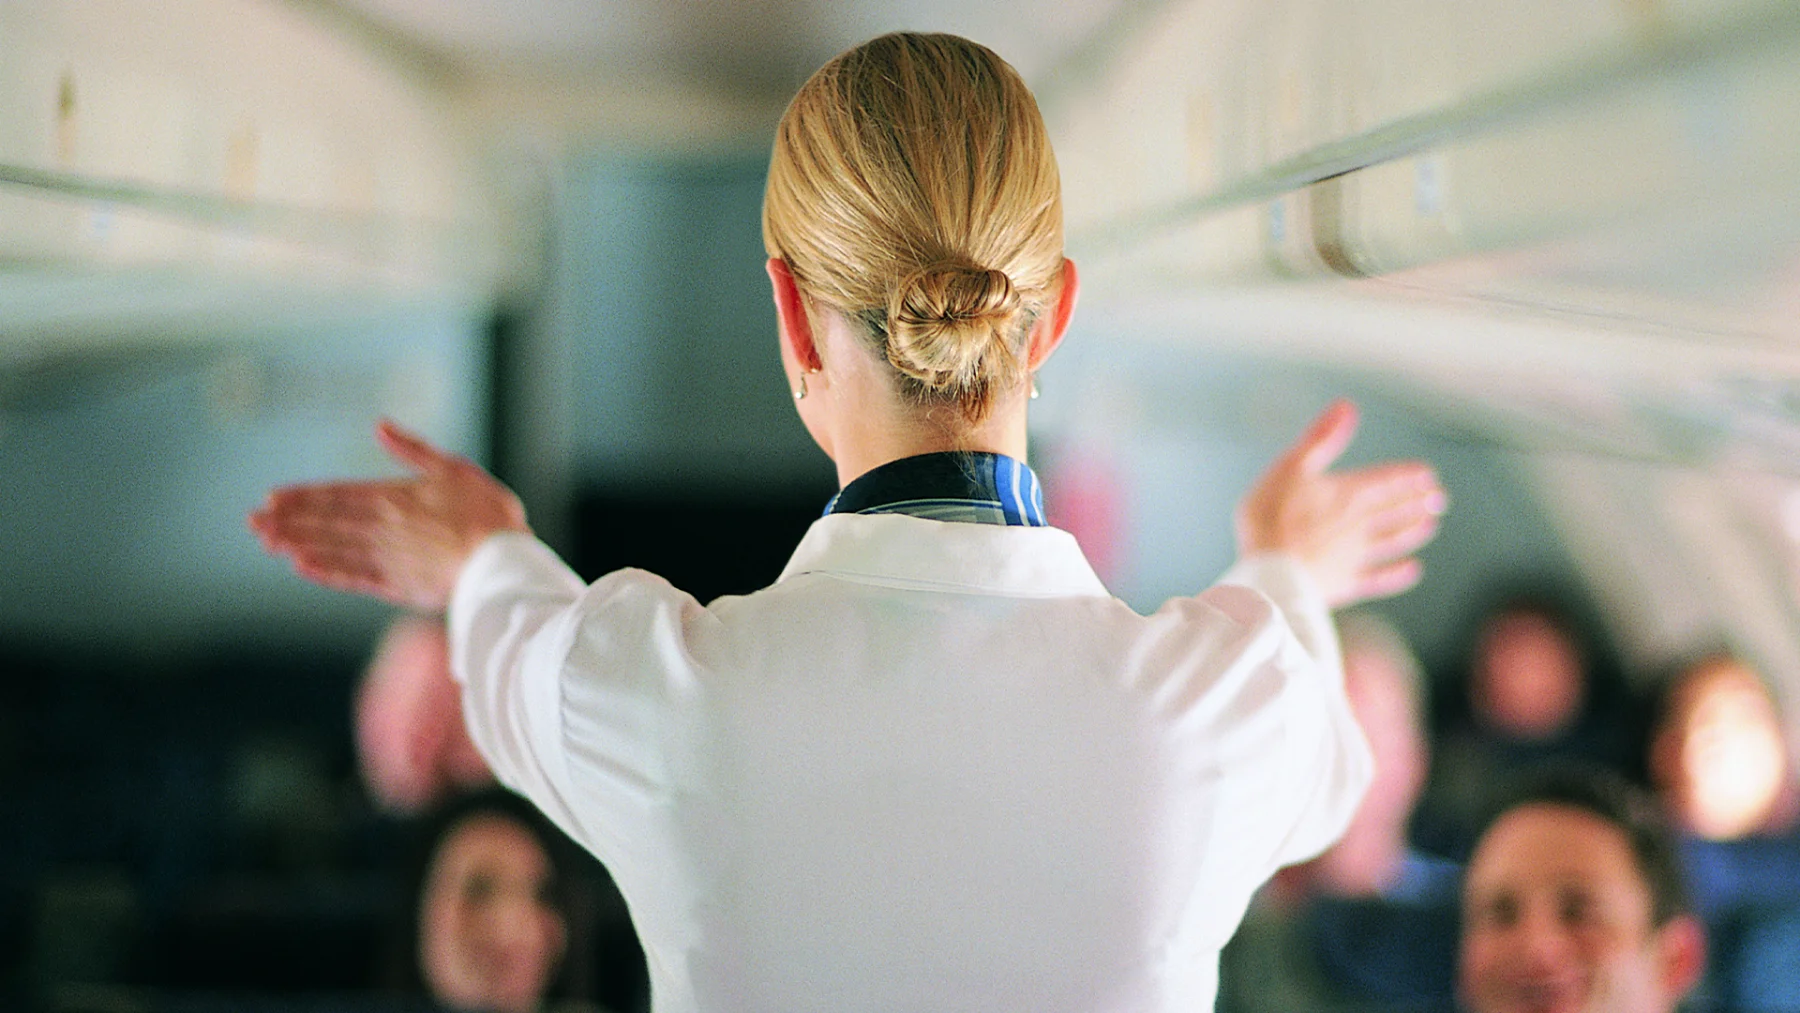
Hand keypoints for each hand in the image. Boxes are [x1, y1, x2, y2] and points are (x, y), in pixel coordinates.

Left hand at [248, 420, 528, 609]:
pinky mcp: (397, 585)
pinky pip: (352, 577)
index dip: (302, 496)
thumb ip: (413, 450)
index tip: (271, 499)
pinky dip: (325, 573)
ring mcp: (386, 558)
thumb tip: (379, 426)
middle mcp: (381, 527)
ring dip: (297, 545)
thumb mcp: (454, 467)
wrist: (501, 561)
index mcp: (393, 496)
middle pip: (325, 522)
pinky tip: (303, 569)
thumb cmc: (486, 512)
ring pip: (331, 548)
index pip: (336, 494)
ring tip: (267, 544)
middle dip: (287, 521)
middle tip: (253, 522)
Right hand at [1235, 400, 1446, 607]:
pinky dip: (1398, 574)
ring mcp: (1355, 556)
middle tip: (1439, 498)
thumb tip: (1346, 407)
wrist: (1270, 571)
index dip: (1407, 477)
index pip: (1385, 482)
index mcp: (1347, 493)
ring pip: (1392, 541)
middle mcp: (1358, 524)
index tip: (1427, 475)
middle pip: (1394, 510)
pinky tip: (1413, 570)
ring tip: (1430, 526)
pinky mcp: (1346, 583)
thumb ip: (1321, 439)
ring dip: (1412, 532)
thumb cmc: (1271, 516)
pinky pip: (1380, 578)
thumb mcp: (1291, 466)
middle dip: (1417, 502)